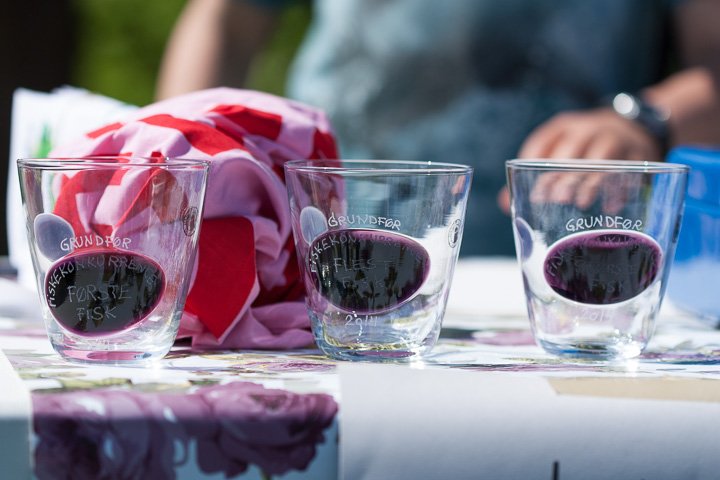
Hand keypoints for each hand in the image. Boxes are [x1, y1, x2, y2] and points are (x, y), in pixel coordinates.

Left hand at [497, 107, 663, 213]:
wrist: (632, 125)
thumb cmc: (582, 147)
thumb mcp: (558, 149)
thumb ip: (533, 175)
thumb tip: (505, 204)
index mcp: (562, 128)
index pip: (544, 144)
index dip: (537, 168)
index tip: (535, 194)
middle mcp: (588, 130)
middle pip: (573, 152)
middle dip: (565, 176)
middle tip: (557, 199)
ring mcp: (615, 140)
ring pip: (602, 161)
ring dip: (591, 182)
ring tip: (580, 203)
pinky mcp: (639, 154)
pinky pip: (630, 172)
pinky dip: (621, 190)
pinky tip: (612, 207)